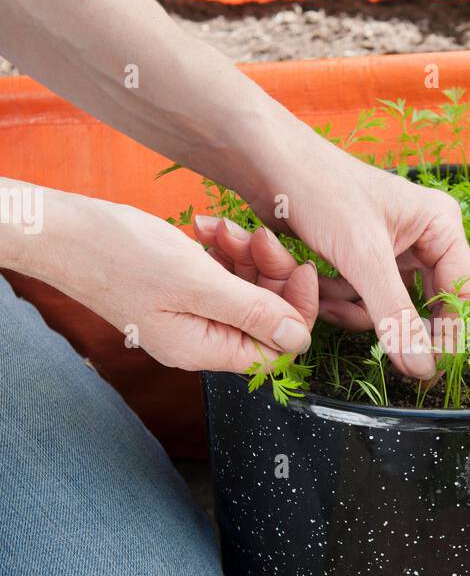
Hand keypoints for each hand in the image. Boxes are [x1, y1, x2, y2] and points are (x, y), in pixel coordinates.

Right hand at [33, 193, 315, 371]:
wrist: (62, 233)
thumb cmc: (119, 256)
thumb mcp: (197, 283)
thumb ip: (252, 313)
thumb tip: (298, 341)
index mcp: (203, 348)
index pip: (275, 347)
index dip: (296, 310)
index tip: (300, 268)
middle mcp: (198, 337)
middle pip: (264, 316)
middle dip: (270, 273)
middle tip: (258, 238)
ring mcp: (188, 313)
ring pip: (243, 289)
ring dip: (244, 254)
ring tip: (222, 227)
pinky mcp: (179, 289)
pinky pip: (218, 274)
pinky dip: (220, 249)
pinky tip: (205, 227)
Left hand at [248, 144, 469, 379]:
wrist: (268, 165)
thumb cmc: (322, 192)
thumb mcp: (363, 258)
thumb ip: (395, 315)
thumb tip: (422, 367)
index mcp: (440, 224)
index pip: (459, 292)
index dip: (445, 330)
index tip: (424, 366)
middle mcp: (423, 235)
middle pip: (425, 302)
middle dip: (390, 319)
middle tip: (374, 341)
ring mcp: (392, 247)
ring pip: (390, 304)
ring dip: (358, 310)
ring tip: (327, 299)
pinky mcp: (362, 257)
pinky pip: (364, 296)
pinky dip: (342, 300)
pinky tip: (318, 291)